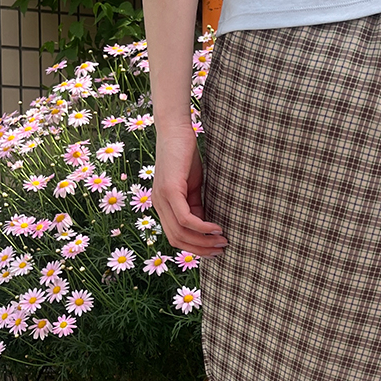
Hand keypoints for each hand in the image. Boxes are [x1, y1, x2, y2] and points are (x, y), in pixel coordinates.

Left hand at [151, 123, 227, 257]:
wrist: (176, 129)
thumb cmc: (186, 156)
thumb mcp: (193, 187)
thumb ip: (196, 207)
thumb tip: (208, 229)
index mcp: (162, 206)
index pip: (175, 237)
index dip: (195, 248)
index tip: (214, 250)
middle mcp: (158, 205)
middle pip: (177, 240)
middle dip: (201, 250)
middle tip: (222, 250)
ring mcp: (161, 198)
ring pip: (181, 232)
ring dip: (203, 241)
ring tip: (222, 241)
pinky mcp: (169, 190)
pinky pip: (186, 218)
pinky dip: (202, 227)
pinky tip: (216, 228)